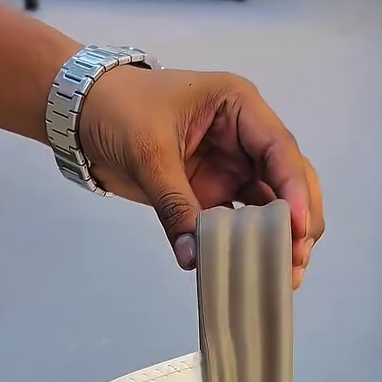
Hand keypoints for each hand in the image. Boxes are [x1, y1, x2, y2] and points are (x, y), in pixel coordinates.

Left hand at [78, 66, 323, 287]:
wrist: (82, 115)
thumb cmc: (117, 109)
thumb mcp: (148, 152)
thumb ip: (175, 204)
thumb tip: (195, 258)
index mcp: (238, 107)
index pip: (279, 149)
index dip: (295, 189)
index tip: (300, 228)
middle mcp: (244, 137)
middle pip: (288, 179)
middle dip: (300, 219)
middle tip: (298, 259)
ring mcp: (232, 166)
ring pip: (272, 204)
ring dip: (281, 238)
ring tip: (288, 275)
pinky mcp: (214, 191)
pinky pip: (240, 221)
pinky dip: (249, 245)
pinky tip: (259, 272)